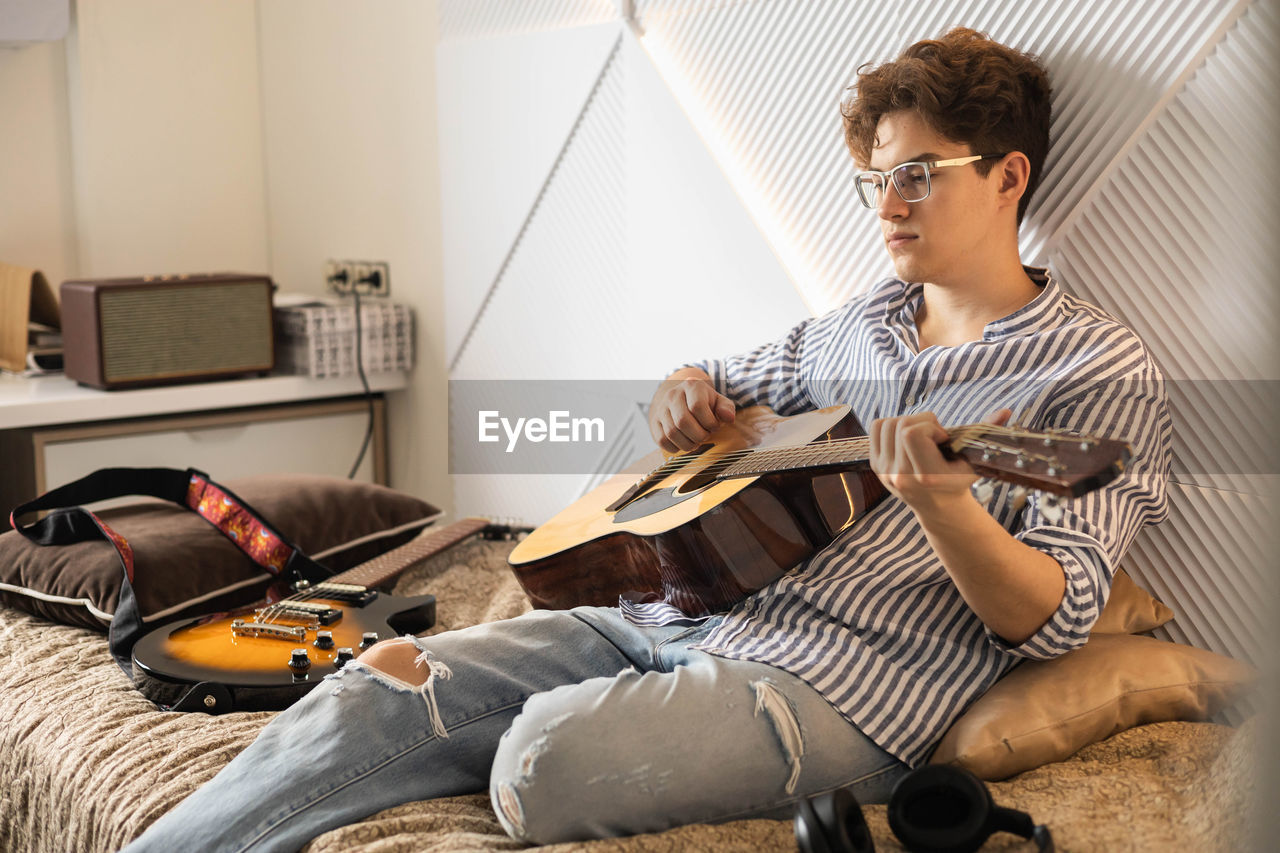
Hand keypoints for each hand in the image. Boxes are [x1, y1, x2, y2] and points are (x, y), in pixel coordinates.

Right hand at [648, 370, 735, 452]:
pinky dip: (676, 447)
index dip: (709, 422)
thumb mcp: (718, 401)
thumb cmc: (704, 403)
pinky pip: (662, 440)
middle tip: (705, 436)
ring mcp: (661, 409)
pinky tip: (684, 442)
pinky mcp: (655, 422)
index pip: (697, 407)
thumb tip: (728, 418)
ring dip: (688, 443)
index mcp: (691, 386)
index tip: (714, 426)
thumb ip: (726, 408)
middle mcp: (673, 395)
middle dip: (698, 435)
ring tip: (696, 441)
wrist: (681, 400)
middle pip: (682, 421)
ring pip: (672, 433)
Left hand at [869, 408, 1011, 513]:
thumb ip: (984, 433)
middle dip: (922, 422)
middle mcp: (900, 476)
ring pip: (887, 423)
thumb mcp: (974, 459)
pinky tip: (906, 437)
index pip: (912, 433)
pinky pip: (876, 428)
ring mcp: (884, 471)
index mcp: (925, 476)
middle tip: (935, 437)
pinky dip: (891, 425)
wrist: (938, 506)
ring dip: (907, 423)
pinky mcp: (875, 466)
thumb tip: (1006, 411)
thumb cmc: (958, 479)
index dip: (929, 426)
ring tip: (922, 437)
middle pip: (900, 424)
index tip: (942, 438)